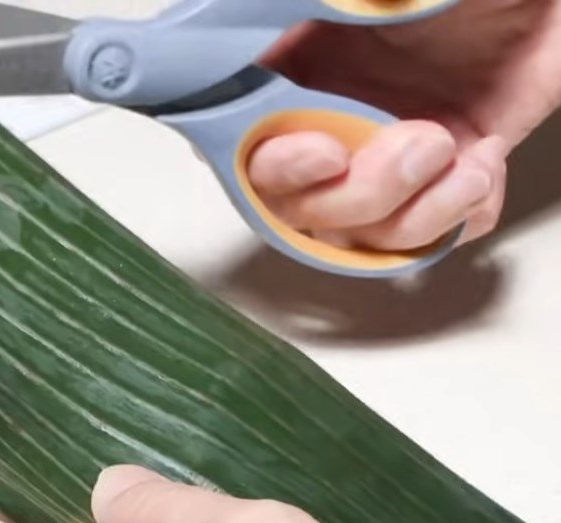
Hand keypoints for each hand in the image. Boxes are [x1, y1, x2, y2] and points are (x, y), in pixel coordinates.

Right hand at [249, 0, 560, 250]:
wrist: (548, 2)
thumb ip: (317, 15)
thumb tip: (260, 48)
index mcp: (302, 75)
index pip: (253, 149)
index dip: (280, 170)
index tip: (328, 155)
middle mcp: (336, 126)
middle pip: (305, 212)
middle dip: (364, 196)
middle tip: (423, 144)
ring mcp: (387, 160)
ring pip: (367, 237)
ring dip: (419, 215)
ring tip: (467, 163)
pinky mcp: (441, 181)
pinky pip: (433, 238)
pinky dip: (461, 217)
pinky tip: (483, 166)